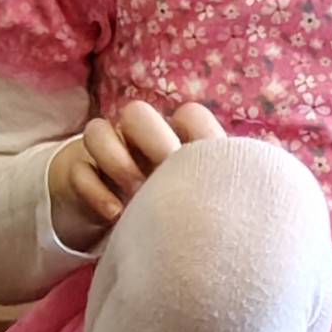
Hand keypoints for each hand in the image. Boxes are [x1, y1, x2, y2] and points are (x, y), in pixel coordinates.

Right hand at [47, 98, 224, 253]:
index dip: (195, 131)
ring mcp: (105, 154)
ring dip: (118, 161)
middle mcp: (137, 140)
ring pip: (99, 131)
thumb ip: (212, 189)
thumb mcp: (187, 199)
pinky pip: (80, 169)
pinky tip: (115, 215)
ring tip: (135, 198)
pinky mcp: (79, 174)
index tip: (204, 167)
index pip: (188, 115)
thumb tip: (252, 190)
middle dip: (150, 139)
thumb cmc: (161, 210)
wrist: (108, 218)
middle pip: (136, 113)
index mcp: (172, 140)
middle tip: (164, 175)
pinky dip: (96, 191)